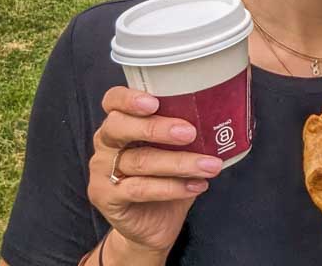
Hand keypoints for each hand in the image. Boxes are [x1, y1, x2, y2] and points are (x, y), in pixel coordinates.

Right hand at [86, 86, 222, 255]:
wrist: (152, 223)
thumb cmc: (165, 178)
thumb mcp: (174, 150)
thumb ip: (183, 132)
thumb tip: (219, 117)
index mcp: (119, 123)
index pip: (113, 101)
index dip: (128, 98)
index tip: (154, 102)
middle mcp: (106, 144)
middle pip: (119, 127)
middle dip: (156, 128)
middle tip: (189, 133)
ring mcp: (102, 172)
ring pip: (140, 161)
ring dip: (180, 163)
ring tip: (209, 165)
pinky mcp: (107, 198)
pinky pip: (141, 189)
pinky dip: (173, 187)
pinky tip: (196, 185)